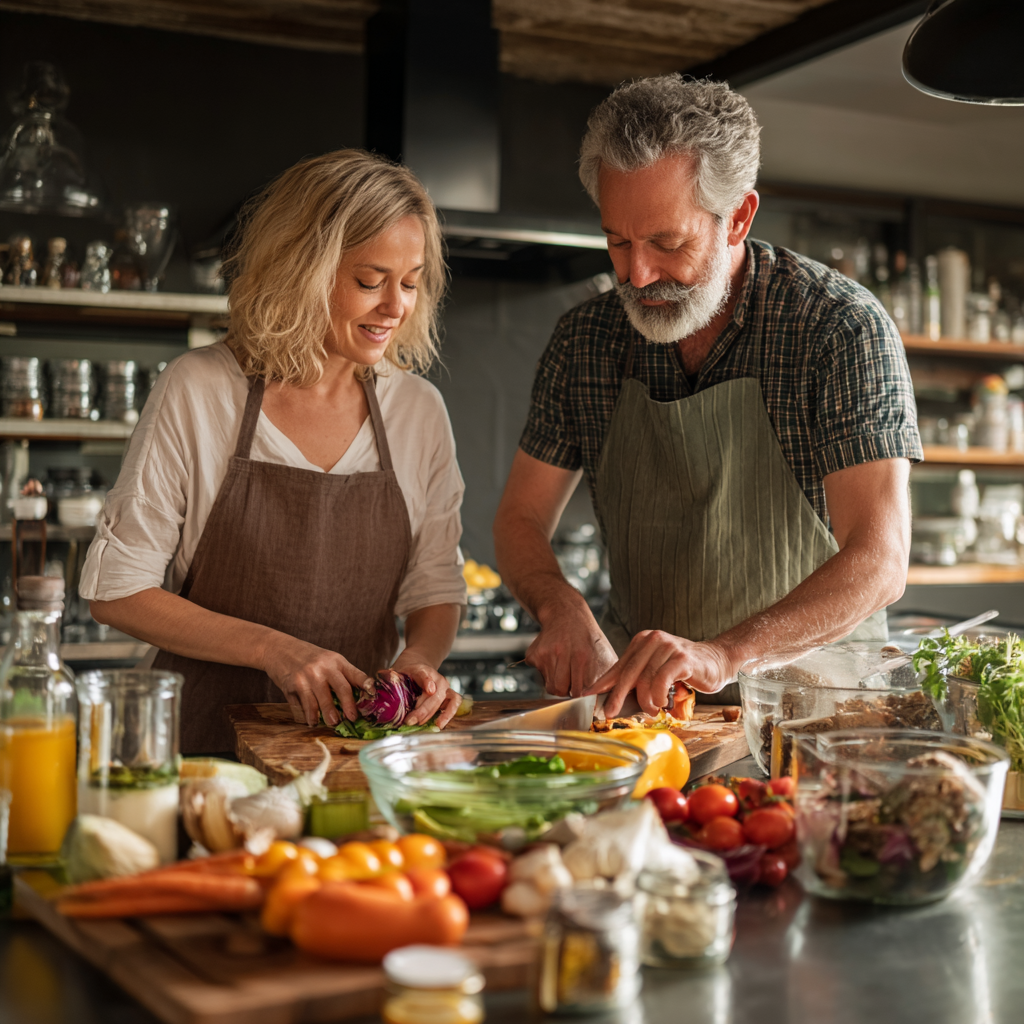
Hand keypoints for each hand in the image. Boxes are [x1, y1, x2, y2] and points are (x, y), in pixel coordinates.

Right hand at [263, 636, 371, 727]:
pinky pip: (305, 704)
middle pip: (342, 688)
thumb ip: (340, 675)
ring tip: (333, 722)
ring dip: (328, 714)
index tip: (374, 695)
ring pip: (323, 700)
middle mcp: (324, 667)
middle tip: (352, 718)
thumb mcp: (327, 659)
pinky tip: (313, 721)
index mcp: (337, 661)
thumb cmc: (307, 657)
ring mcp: (309, 675)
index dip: (366, 685)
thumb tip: (356, 699)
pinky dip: (310, 715)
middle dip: (349, 705)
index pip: (356, 674)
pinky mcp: (294, 684)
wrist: (278, 648)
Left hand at [391, 653, 461, 728]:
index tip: (429, 690)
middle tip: (409, 721)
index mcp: (422, 669)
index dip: (428, 681)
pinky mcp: (449, 694)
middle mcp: (437, 677)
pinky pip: (454, 703)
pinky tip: (439, 724)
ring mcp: (445, 686)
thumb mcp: (395, 673)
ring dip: (434, 713)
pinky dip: (449, 714)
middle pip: (434, 694)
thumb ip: (389, 683)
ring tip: (423, 724)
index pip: (425, 674)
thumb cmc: (405, 672)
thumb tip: (375, 694)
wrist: (418, 663)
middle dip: (422, 710)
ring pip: (445, 699)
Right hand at [526, 595, 616, 696]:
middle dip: (567, 691)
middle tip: (573, 683)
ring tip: (565, 670)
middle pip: (560, 691)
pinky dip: (546, 673)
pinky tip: (554, 660)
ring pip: (549, 686)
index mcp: (582, 656)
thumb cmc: (587, 637)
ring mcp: (546, 654)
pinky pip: (539, 676)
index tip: (584, 695)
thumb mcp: (604, 653)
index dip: (582, 696)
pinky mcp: (534, 655)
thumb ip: (608, 676)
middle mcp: (562, 653)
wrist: (566, 614)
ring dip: (557, 683)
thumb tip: (611, 698)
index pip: (579, 691)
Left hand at [585, 630, 735, 715]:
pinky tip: (663, 702)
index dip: (603, 683)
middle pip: (628, 673)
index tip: (587, 696)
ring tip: (652, 709)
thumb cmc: (684, 668)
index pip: (619, 666)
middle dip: (617, 696)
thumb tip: (611, 695)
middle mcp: (653, 640)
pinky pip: (662, 680)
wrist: (717, 660)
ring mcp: (668, 647)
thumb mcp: (655, 670)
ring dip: (646, 701)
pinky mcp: (682, 658)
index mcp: (642, 641)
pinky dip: (659, 695)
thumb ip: (637, 678)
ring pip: (645, 680)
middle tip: (609, 712)